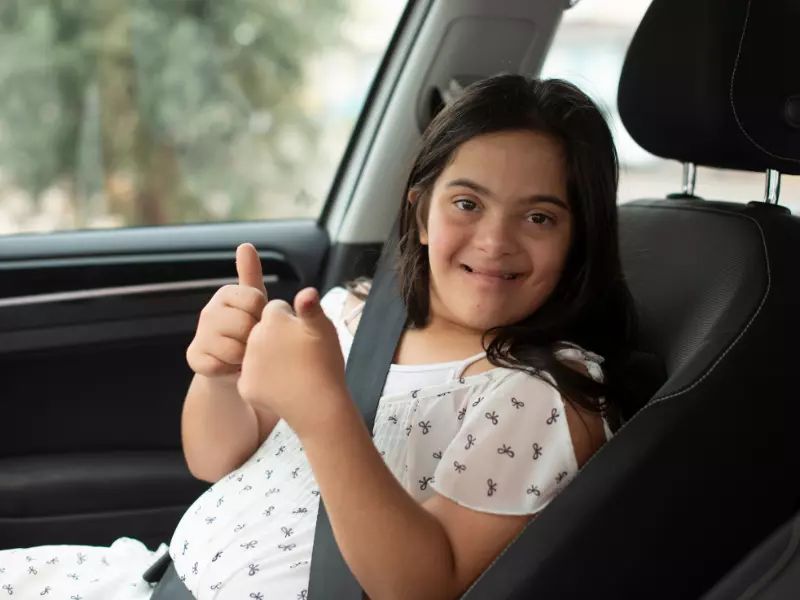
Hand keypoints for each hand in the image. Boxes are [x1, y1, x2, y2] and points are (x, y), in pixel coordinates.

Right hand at [186, 243, 267, 377]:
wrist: (234, 368)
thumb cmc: (249, 331)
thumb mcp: (256, 303)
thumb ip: (251, 276)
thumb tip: (245, 245)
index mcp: (226, 294)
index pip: (256, 300)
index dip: (265, 316)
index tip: (261, 322)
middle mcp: (208, 311)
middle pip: (247, 325)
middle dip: (256, 339)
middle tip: (252, 342)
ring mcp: (200, 335)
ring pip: (236, 349)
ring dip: (246, 357)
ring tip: (244, 356)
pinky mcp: (194, 358)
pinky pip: (222, 366)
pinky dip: (231, 370)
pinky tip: (231, 367)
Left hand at [238, 288, 347, 434]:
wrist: (319, 406)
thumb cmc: (326, 364)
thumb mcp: (325, 329)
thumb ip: (311, 307)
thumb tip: (307, 292)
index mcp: (273, 319)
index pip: (276, 310)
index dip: (291, 321)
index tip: (303, 335)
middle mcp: (254, 337)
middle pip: (263, 330)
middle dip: (277, 338)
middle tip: (299, 354)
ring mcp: (248, 363)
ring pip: (256, 353)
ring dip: (269, 358)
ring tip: (293, 371)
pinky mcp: (246, 386)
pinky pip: (252, 377)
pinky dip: (265, 382)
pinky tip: (283, 386)